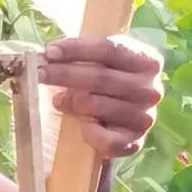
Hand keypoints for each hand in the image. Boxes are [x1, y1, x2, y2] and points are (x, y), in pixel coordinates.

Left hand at [40, 34, 164, 157]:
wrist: (122, 121)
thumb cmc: (108, 84)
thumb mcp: (102, 63)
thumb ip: (82, 55)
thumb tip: (49, 54)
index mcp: (147, 60)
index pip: (109, 49)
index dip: (76, 49)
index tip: (49, 52)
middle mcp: (151, 89)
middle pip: (102, 77)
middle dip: (64, 74)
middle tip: (39, 74)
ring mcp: (144, 117)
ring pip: (99, 105)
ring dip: (72, 102)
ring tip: (57, 100)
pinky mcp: (135, 142)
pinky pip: (109, 141)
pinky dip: (92, 134)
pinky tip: (82, 128)